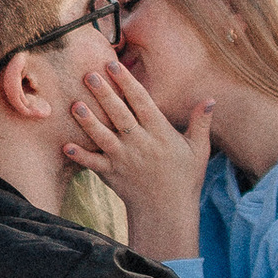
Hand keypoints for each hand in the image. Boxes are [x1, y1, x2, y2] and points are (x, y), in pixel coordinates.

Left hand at [65, 54, 211, 263]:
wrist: (167, 212)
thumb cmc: (184, 179)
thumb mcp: (198, 150)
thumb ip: (201, 123)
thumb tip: (211, 99)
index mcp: (160, 133)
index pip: (142, 102)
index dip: (127, 82)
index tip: (113, 65)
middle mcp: (140, 144)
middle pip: (119, 114)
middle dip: (103, 94)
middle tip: (88, 74)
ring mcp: (123, 160)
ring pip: (103, 136)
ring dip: (88, 121)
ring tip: (75, 105)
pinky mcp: (112, 175)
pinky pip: (93, 164)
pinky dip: (80, 156)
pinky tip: (66, 145)